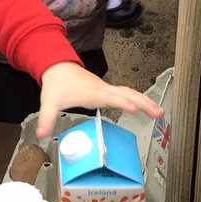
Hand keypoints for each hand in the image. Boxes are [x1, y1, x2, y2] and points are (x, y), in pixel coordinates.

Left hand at [37, 62, 163, 138]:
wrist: (58, 66)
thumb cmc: (56, 84)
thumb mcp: (48, 102)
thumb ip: (45, 118)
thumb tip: (40, 134)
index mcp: (91, 93)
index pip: (108, 98)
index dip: (121, 102)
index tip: (133, 108)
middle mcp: (102, 89)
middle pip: (127, 94)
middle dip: (143, 102)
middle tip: (159, 114)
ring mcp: (106, 88)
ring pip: (130, 92)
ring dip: (145, 101)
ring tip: (160, 113)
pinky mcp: (107, 89)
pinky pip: (127, 93)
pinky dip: (139, 98)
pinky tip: (147, 106)